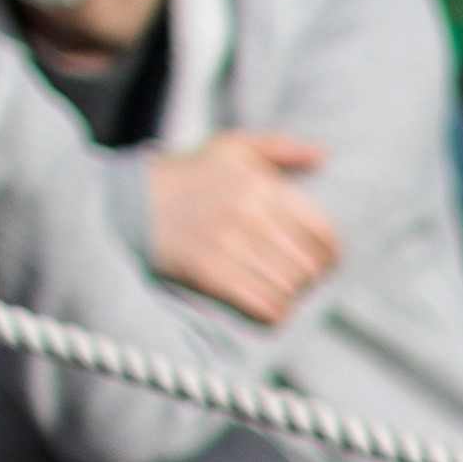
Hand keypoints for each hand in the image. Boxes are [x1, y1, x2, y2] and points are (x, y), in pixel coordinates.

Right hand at [147, 129, 343, 324]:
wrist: (131, 203)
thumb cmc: (189, 175)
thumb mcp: (232, 148)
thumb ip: (281, 147)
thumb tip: (323, 154)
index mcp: (261, 185)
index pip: (322, 232)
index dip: (331, 254)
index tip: (324, 261)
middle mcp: (249, 214)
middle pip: (308, 265)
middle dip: (309, 278)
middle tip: (299, 279)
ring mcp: (228, 245)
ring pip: (288, 288)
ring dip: (290, 296)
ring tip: (282, 292)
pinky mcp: (209, 274)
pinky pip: (263, 305)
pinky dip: (274, 313)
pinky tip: (270, 309)